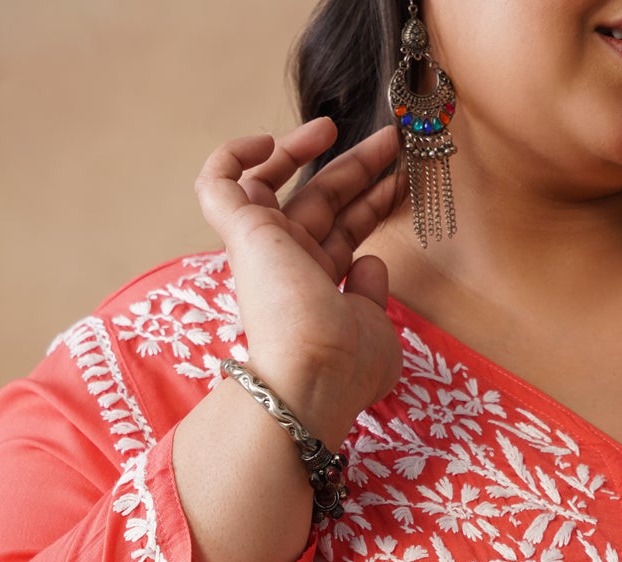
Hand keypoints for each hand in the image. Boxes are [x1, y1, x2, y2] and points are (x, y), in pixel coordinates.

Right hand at [193, 115, 406, 443]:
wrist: (315, 376)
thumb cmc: (347, 368)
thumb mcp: (376, 330)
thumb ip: (371, 295)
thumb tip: (370, 259)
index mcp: (318, 288)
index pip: (345, 232)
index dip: (373, 203)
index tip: (402, 180)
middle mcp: (288, 265)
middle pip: (321, 200)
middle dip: (357, 168)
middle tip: (393, 138)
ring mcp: (262, 247)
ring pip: (274, 182)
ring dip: (305, 148)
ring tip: (337, 125)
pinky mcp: (240, 232)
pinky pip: (219, 182)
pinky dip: (233, 156)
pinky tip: (266, 142)